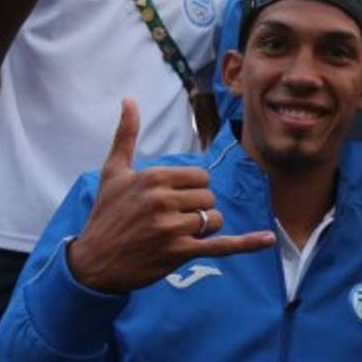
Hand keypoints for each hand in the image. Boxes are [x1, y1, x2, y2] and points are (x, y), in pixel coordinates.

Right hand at [67, 99, 274, 293]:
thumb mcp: (113, 172)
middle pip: (209, 197)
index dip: (192, 189)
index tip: (172, 199)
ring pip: (214, 219)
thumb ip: (126, 134)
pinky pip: (221, 246)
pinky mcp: (179, 253)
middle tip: (171, 218)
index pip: (200, 176)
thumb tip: (129, 99)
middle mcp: (163, 200)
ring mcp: (172, 228)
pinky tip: (268, 239)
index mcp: (154, 177)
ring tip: (178, 233)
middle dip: (197, 208)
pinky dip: (246, 243)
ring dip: (204, 227)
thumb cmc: (105, 214)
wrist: (93, 263)